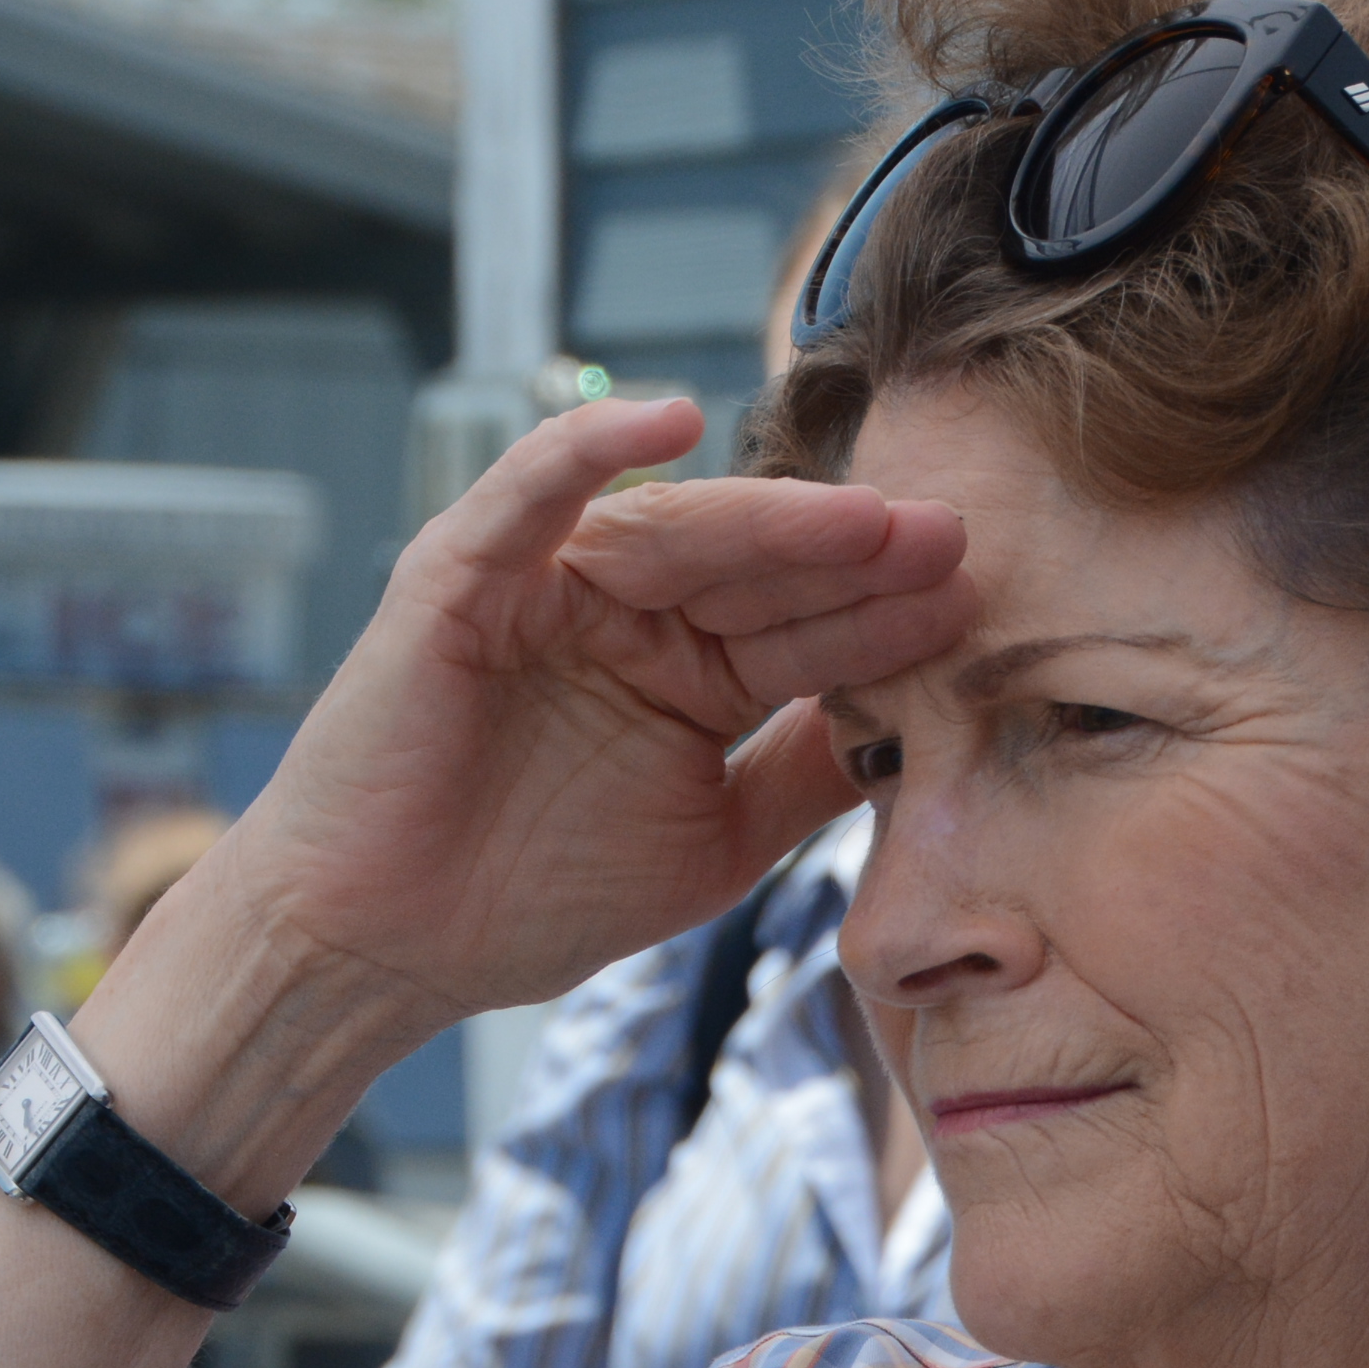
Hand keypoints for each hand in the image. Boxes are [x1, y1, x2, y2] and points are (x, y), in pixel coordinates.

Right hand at [138, 396, 974, 1042]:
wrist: (385, 945)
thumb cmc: (531, 897)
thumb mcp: (714, 842)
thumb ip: (804, 776)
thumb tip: (917, 734)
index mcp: (689, 674)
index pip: (806, 632)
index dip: (889, 618)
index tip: (983, 607)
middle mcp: (629, 616)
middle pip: (760, 571)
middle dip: (855, 556)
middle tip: (952, 540)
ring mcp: (548, 588)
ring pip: (675, 532)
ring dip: (769, 515)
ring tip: (862, 515)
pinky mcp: (463, 578)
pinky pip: (530, 495)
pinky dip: (589, 448)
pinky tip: (669, 423)